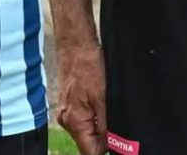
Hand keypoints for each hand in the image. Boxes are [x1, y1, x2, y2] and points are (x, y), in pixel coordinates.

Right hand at [56, 40, 106, 154]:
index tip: (121, 140)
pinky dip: (94, 114)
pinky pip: (83, 118)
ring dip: (100, 124)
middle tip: (117, 119)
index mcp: (74, 121)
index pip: (91, 152)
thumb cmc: (88, 64)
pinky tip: (100, 100)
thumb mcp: (103, 96)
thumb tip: (113, 145)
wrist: (76, 43)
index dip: (108, 148)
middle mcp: (67, 120)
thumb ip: (107, 124)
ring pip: (87, 130)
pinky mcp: (69, 103)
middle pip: (89, 143)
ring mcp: (66, 112)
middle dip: (104, 136)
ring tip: (107, 105)